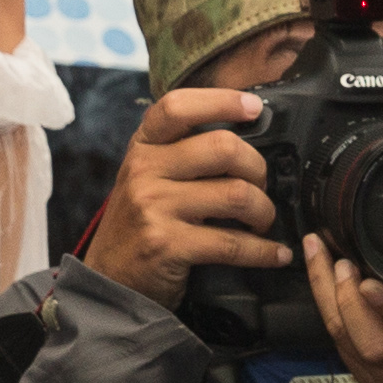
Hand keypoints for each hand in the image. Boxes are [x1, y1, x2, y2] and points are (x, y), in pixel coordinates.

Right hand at [80, 84, 284, 308]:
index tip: (253, 108)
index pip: (178, 106)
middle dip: (257, 168)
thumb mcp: (146, 178)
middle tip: (261, 186)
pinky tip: (274, 253)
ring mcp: (153, 207)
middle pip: (222, 147)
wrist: (109, 281)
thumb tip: (242, 137)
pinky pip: (232, 242)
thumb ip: (180, 153)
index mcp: (142, 147)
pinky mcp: (167, 244)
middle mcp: (144, 171)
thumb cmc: (139, 226)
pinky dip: (263, 250)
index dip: (222, 101)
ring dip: (263, 211)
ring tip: (263, 221)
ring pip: (235, 194)